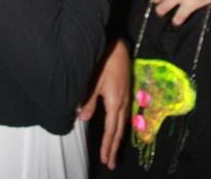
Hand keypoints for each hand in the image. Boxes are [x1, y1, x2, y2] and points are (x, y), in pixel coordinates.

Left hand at [79, 40, 129, 169]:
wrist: (117, 47)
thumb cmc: (104, 63)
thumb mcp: (93, 82)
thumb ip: (89, 101)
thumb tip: (84, 119)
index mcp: (115, 102)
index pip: (111, 130)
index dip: (108, 145)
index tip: (105, 159)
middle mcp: (123, 102)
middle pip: (119, 130)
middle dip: (114, 147)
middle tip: (111, 162)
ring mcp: (126, 96)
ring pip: (123, 123)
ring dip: (118, 138)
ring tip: (114, 150)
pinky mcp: (125, 90)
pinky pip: (124, 114)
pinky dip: (120, 126)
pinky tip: (118, 127)